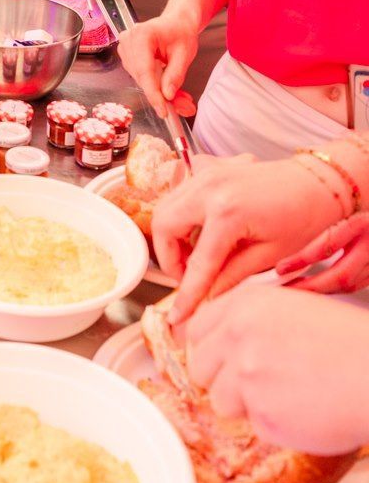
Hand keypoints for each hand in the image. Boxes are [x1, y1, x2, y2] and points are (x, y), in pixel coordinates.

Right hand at [117, 12, 198, 114]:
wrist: (177, 22)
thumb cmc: (180, 32)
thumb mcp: (184, 53)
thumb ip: (175, 75)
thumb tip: (167, 96)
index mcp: (142, 35)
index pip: (145, 71)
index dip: (154, 94)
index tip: (164, 111)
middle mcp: (129, 40)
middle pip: (142, 78)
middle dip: (161, 95)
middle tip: (183, 106)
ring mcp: (125, 48)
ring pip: (141, 80)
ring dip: (159, 91)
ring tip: (180, 96)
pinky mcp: (127, 56)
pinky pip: (140, 77)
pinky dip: (155, 85)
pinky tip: (167, 86)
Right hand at [154, 155, 344, 323]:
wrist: (319, 182)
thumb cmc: (304, 217)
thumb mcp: (270, 255)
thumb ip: (231, 276)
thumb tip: (206, 297)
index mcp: (227, 212)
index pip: (197, 263)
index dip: (186, 293)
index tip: (179, 314)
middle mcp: (209, 187)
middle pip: (163, 225)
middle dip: (169, 256)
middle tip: (188, 276)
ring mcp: (207, 172)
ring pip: (167, 205)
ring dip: (174, 233)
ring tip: (197, 254)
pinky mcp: (211, 167)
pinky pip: (183, 189)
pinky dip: (185, 210)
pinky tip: (204, 225)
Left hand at [183, 287, 368, 454]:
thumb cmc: (348, 343)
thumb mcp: (294, 308)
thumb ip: (252, 320)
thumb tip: (221, 338)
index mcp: (246, 304)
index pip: (198, 328)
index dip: (210, 349)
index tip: (219, 361)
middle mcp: (239, 335)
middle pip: (200, 367)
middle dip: (222, 380)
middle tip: (257, 384)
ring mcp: (247, 375)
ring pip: (220, 401)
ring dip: (247, 406)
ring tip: (287, 395)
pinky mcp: (263, 414)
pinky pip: (253, 425)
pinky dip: (275, 425)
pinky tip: (302, 410)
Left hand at [277, 212, 368, 294]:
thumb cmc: (366, 219)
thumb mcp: (350, 215)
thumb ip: (330, 230)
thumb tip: (292, 250)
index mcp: (361, 225)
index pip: (328, 246)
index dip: (303, 260)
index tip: (281, 268)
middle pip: (340, 275)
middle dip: (311, 286)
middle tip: (286, 287)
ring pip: (348, 285)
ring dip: (320, 290)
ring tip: (296, 289)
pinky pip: (354, 286)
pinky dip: (333, 289)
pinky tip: (317, 288)